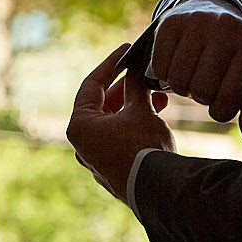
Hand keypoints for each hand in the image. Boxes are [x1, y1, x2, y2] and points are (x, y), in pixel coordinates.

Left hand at [67, 42, 173, 200]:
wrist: (160, 191)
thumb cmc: (144, 148)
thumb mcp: (140, 109)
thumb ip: (135, 87)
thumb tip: (135, 72)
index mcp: (80, 126)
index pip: (91, 85)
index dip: (111, 64)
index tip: (126, 50)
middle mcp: (82, 144)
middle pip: (102, 104)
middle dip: (126, 88)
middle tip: (144, 72)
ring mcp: (97, 160)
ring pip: (114, 122)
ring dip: (134, 106)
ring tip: (159, 96)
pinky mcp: (113, 170)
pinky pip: (121, 139)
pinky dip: (135, 124)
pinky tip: (157, 115)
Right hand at [148, 7, 241, 141]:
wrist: (214, 12)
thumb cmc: (235, 57)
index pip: (230, 96)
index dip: (221, 111)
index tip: (221, 104)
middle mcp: (226, 27)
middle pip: (202, 89)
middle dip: (202, 97)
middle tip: (205, 87)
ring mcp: (197, 21)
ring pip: (178, 79)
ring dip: (183, 87)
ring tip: (193, 76)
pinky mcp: (171, 21)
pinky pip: (159, 65)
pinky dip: (165, 74)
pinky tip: (177, 65)